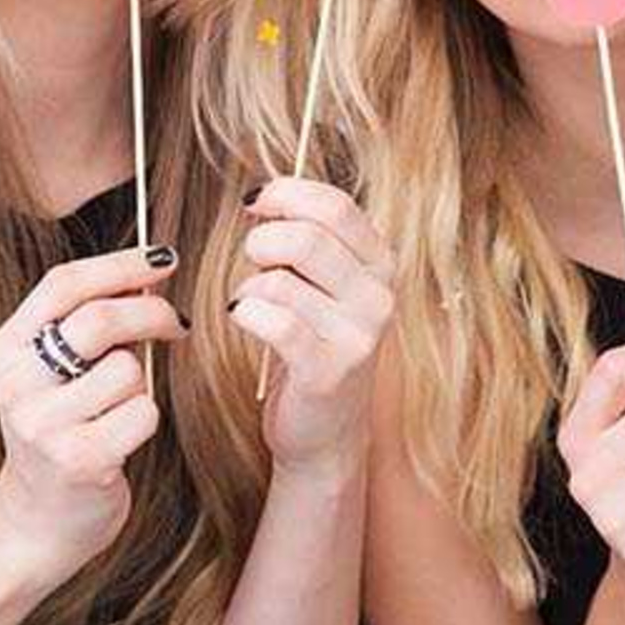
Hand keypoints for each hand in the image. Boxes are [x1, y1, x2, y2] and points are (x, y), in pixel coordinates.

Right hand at [0, 244, 188, 585]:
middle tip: (176, 324)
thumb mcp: (53, 371)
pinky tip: (121, 437)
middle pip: (100, 320)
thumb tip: (150, 271)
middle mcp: (16, 384)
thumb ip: (86, 323)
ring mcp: (43, 425)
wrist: (37, 519)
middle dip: (151, 313)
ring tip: (119, 406)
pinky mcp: (78, 460)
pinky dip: (145, 420)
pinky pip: (141, 413)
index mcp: (7, 348)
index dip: (121, 263)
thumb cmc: (61, 430)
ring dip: (142, 384)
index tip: (164, 259)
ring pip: (127, 370)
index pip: (64, 284)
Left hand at [230, 178, 394, 468]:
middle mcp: (378, 296)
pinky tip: (243, 318)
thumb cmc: (314, 344)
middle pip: (307, 239)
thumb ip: (310, 238)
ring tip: (251, 300)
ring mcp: (358, 335)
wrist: (326, 430)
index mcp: (380, 264)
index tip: (256, 201)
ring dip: (250, 286)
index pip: (336, 207)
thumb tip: (266, 195)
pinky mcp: (329, 370)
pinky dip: (246, 314)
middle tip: (252, 257)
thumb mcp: (326, 284)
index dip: (289, 194)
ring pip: (281, 283)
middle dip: (263, 241)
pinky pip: (274, 323)